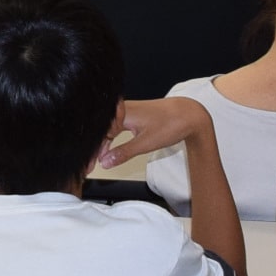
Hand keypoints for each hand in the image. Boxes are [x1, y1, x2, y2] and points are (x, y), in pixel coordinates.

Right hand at [98, 96, 213, 166]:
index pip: (99, 134)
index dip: (92, 151)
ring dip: (102, 145)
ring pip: (107, 129)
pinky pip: (115, 127)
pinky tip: (108, 151)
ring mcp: (126, 111)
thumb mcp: (145, 143)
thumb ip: (123, 153)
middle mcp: (121, 109)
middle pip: (101, 130)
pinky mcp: (131, 114)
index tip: (87, 164)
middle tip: (88, 166)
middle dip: (94, 149)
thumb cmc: (170, 123)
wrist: (189, 115)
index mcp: (121, 113)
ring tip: (96, 161)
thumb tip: (106, 161)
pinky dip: (111, 140)